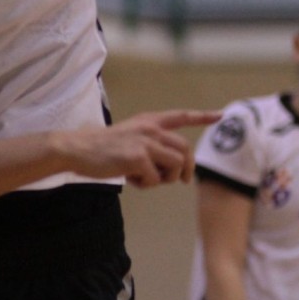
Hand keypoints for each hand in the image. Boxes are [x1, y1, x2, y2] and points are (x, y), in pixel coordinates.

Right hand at [56, 110, 219, 186]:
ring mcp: (145, 142)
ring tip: (146, 179)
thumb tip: (172, 165)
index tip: (220, 115)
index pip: (181, 116)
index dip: (202, 116)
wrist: (78, 149)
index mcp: (148, 121)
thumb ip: (150, 144)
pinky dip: (146, 184)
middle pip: (185, 149)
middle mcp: (150, 128)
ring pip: (176, 164)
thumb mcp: (130, 137)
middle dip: (187, 168)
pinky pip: (156, 179)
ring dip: (165, 178)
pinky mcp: (138, 157)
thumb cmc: (102, 149)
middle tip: (182, 181)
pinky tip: (130, 179)